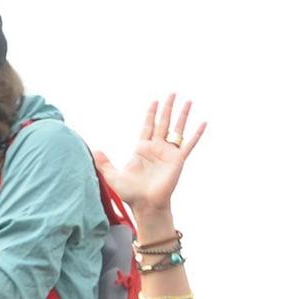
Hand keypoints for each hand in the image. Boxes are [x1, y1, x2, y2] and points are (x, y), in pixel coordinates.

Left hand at [93, 95, 205, 228]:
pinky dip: (196, 134)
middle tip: (172, 93)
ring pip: (177, 129)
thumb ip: (104, 163)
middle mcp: (157, 148)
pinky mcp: (178, 161)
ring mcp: (168, 153)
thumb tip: (95, 150)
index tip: (155, 101)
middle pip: (163, 123)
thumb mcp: (113, 176)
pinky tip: (203, 123)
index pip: (148, 126)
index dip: (151, 113)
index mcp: (142, 149)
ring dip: (183, 116)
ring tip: (188, 101)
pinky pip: (189, 144)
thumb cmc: (131, 193)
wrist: (145, 205)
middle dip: (168, 108)